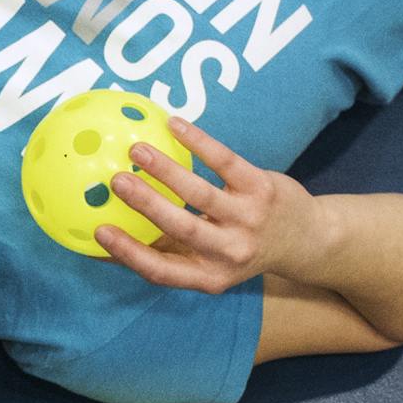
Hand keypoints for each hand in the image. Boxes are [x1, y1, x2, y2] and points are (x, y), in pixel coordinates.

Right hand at [95, 117, 330, 293]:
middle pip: (181, 228)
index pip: (161, 270)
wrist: (303, 239)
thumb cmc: (237, 248)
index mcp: (208, 276)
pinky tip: (175, 125)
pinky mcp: (263, 189)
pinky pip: (225, 162)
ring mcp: (249, 220)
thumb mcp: (206, 264)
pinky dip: (199, 142)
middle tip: (116, 181)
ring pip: (201, 193)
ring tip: (138, 150)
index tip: (99, 230)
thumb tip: (104, 241)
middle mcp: (229, 252)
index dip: (128, 253)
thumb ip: (163, 252)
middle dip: (146, 204)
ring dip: (166, 170)